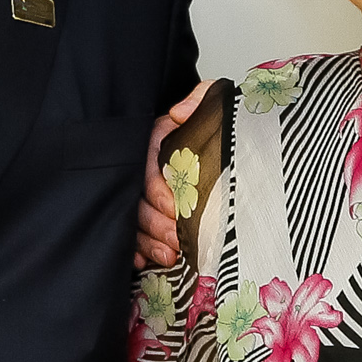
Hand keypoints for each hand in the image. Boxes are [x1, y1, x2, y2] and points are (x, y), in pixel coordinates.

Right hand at [134, 82, 208, 267]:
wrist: (228, 141)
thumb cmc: (219, 126)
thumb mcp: (215, 103)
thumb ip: (202, 99)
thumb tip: (179, 113)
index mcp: (158, 140)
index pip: (147, 165)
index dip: (156, 189)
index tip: (175, 209)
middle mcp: (147, 166)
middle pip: (138, 198)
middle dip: (155, 223)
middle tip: (177, 241)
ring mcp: (145, 191)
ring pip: (134, 218)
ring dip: (148, 240)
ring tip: (170, 255)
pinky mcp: (149, 212)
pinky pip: (133, 233)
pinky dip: (138, 250)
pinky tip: (145, 261)